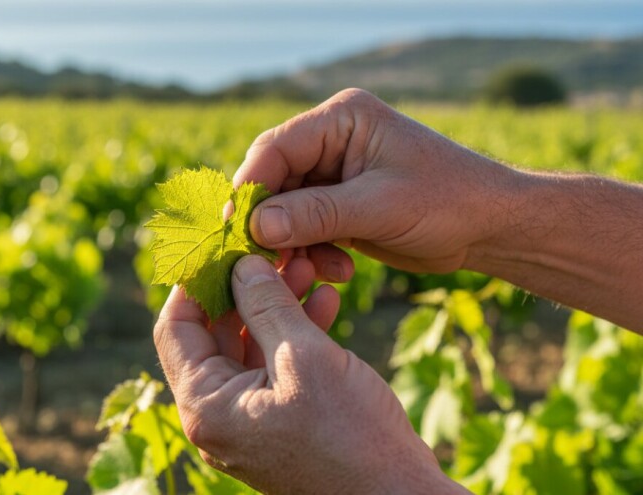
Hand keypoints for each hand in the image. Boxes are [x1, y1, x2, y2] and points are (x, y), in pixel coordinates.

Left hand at [153, 255, 466, 493]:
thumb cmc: (350, 435)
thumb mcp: (305, 357)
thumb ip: (266, 304)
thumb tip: (240, 262)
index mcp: (206, 405)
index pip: (175, 327)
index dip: (197, 279)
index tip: (224, 242)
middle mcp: (217, 414)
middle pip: (213, 332)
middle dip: (245, 286)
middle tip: (275, 248)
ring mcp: (247, 418)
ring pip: (248, 343)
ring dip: (274, 303)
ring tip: (306, 264)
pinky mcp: (278, 418)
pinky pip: (274, 364)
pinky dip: (294, 331)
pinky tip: (324, 299)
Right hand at [234, 88, 515, 273]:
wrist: (491, 227)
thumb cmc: (448, 201)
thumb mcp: (380, 207)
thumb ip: (316, 215)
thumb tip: (256, 227)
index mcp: (342, 119)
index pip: (275, 148)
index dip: (251, 188)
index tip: (236, 229)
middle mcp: (331, 141)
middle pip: (274, 180)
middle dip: (271, 223)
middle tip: (265, 262)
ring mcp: (334, 174)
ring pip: (285, 210)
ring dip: (293, 245)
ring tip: (313, 270)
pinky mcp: (339, 205)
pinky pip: (305, 229)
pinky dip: (313, 253)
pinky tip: (339, 270)